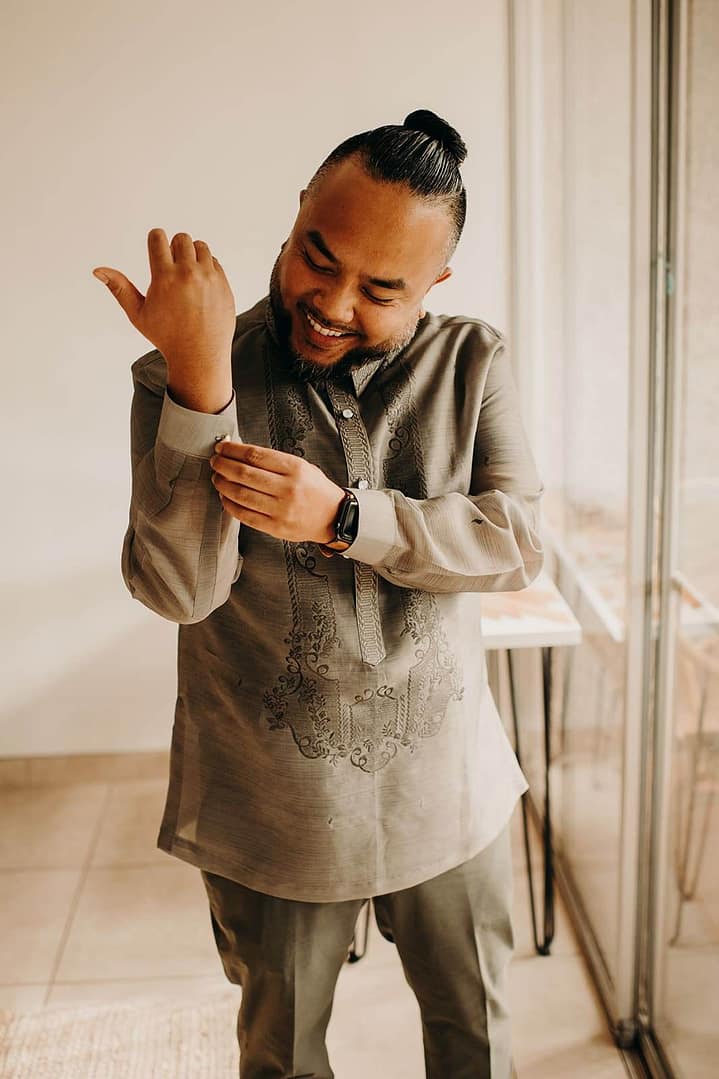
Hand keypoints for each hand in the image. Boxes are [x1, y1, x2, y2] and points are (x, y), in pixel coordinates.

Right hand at [92, 228, 235, 379]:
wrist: (199, 356)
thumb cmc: (166, 336)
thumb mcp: (138, 314)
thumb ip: (119, 288)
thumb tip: (97, 271)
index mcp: (164, 278)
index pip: (158, 238)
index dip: (155, 240)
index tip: (156, 249)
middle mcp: (188, 274)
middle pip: (181, 238)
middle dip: (174, 247)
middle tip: (171, 265)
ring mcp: (209, 279)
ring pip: (200, 246)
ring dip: (192, 254)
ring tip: (185, 272)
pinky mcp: (224, 285)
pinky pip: (214, 262)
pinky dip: (206, 267)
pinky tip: (199, 283)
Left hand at [210, 442, 345, 543]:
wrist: (333, 516)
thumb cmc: (315, 490)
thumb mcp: (301, 467)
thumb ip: (273, 462)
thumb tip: (240, 454)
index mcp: (295, 468)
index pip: (255, 455)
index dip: (233, 450)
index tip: (222, 448)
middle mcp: (288, 489)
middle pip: (244, 473)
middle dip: (223, 465)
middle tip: (215, 461)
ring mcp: (281, 510)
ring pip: (241, 494)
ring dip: (223, 484)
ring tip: (217, 478)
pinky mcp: (276, 527)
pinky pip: (245, 515)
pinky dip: (230, 505)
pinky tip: (225, 497)